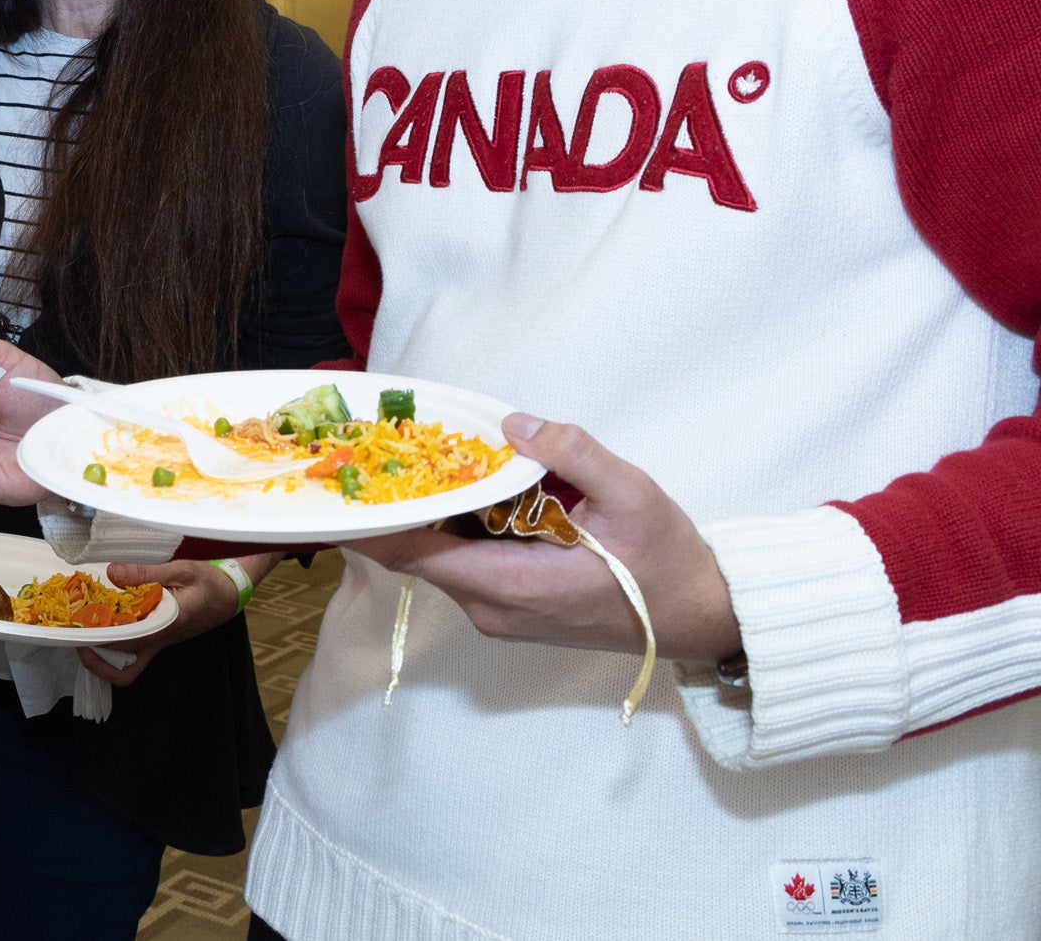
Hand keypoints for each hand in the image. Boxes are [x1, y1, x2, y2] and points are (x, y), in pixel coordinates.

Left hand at [78, 558, 261, 685]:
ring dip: (103, 655)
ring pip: (126, 665)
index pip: (126, 644)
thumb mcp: (180, 569)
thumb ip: (146, 572)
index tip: (78, 630)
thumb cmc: (208, 583)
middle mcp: (159, 641)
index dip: (98, 641)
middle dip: (95, 659)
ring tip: (84, 631)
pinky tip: (104, 623)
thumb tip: (112, 572)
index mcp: (165, 626)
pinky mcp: (157, 638)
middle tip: (75, 637)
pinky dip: (114, 643)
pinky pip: (132, 652)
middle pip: (122, 669)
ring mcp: (158, 643)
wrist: (230, 594)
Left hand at [343, 415, 740, 662]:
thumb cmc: (666, 561)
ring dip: (429, 513)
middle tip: (376, 448)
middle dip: (398, 504)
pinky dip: (457, 526)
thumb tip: (516, 424)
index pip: (415, 556)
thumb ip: (574, 453)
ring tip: (411, 457)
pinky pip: (467, 562)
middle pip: (420, 553)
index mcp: (512, 586)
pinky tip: (463, 486)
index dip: (372, 523)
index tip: (342, 486)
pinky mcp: (512, 607)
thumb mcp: (631, 494)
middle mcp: (493, 608)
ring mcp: (501, 613)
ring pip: (443, 557)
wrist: (698, 616)